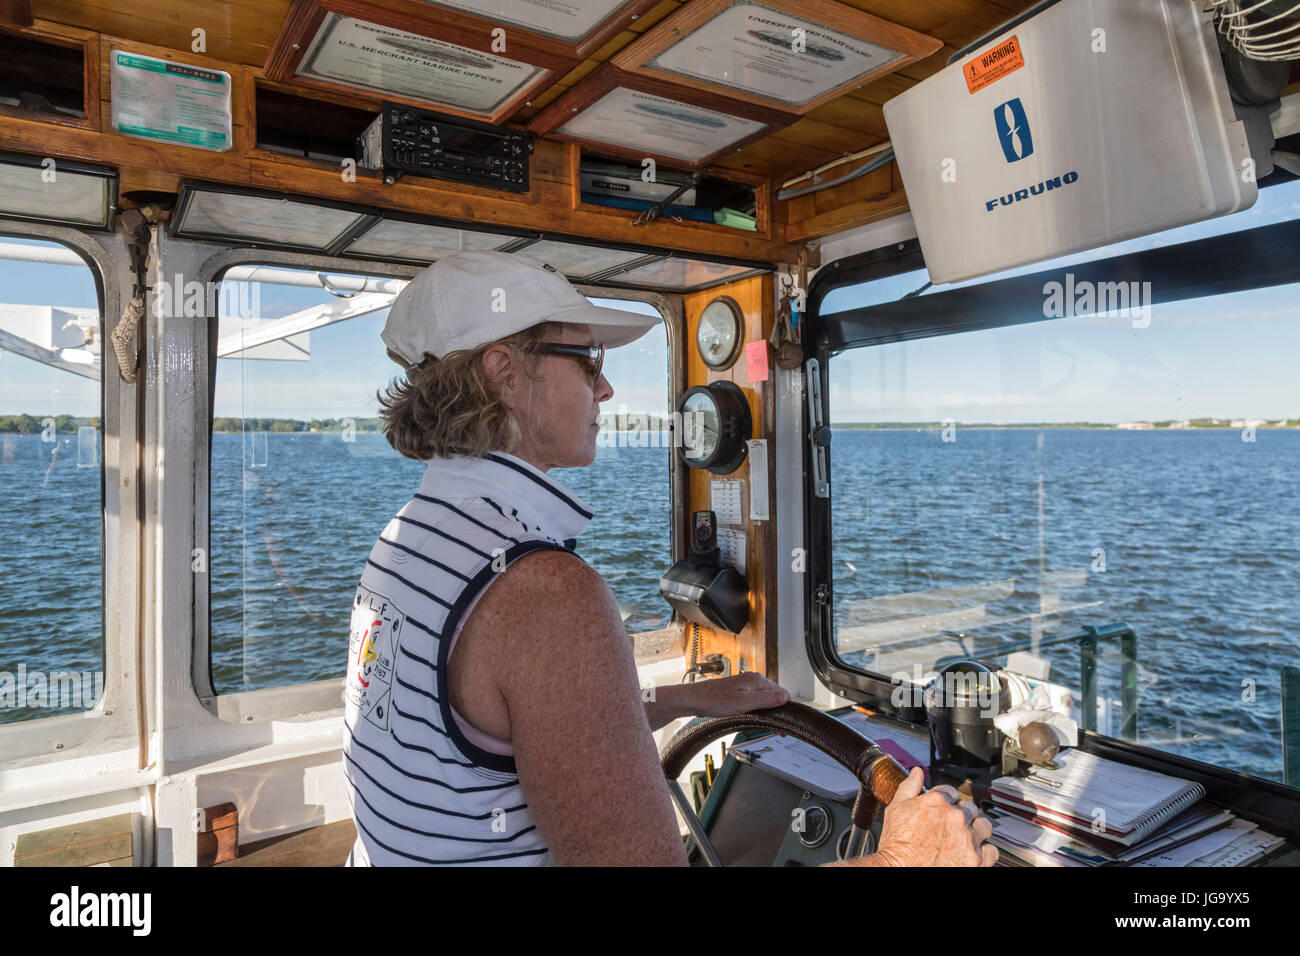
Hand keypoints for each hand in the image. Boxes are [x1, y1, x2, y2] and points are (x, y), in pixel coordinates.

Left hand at [683, 672, 788, 717]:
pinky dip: (757, 710)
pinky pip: (756, 701)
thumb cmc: (715, 700)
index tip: (781, 724)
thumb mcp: (744, 703)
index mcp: (757, 680)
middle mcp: (754, 680)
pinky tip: (753, 717)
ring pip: (765, 699)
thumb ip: (766, 699)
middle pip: (775, 696)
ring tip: (763, 724)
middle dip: (775, 712)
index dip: (783, 709)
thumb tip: (785, 697)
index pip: (782, 693)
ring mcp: (747, 686)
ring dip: (766, 712)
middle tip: (774, 729)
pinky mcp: (740, 692)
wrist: (696, 700)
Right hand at [866, 768, 997, 866]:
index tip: (943, 808)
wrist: (899, 869)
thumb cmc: (896, 844)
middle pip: (969, 808)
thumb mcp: (896, 808)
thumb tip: (917, 773)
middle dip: (961, 814)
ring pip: (984, 826)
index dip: (946, 800)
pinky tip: (974, 851)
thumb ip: (909, 786)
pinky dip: (985, 851)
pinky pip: (992, 851)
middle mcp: (956, 817)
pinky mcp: (976, 860)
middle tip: (950, 825)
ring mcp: (967, 839)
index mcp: (938, 801)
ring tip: (966, 836)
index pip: (951, 792)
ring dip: (977, 829)